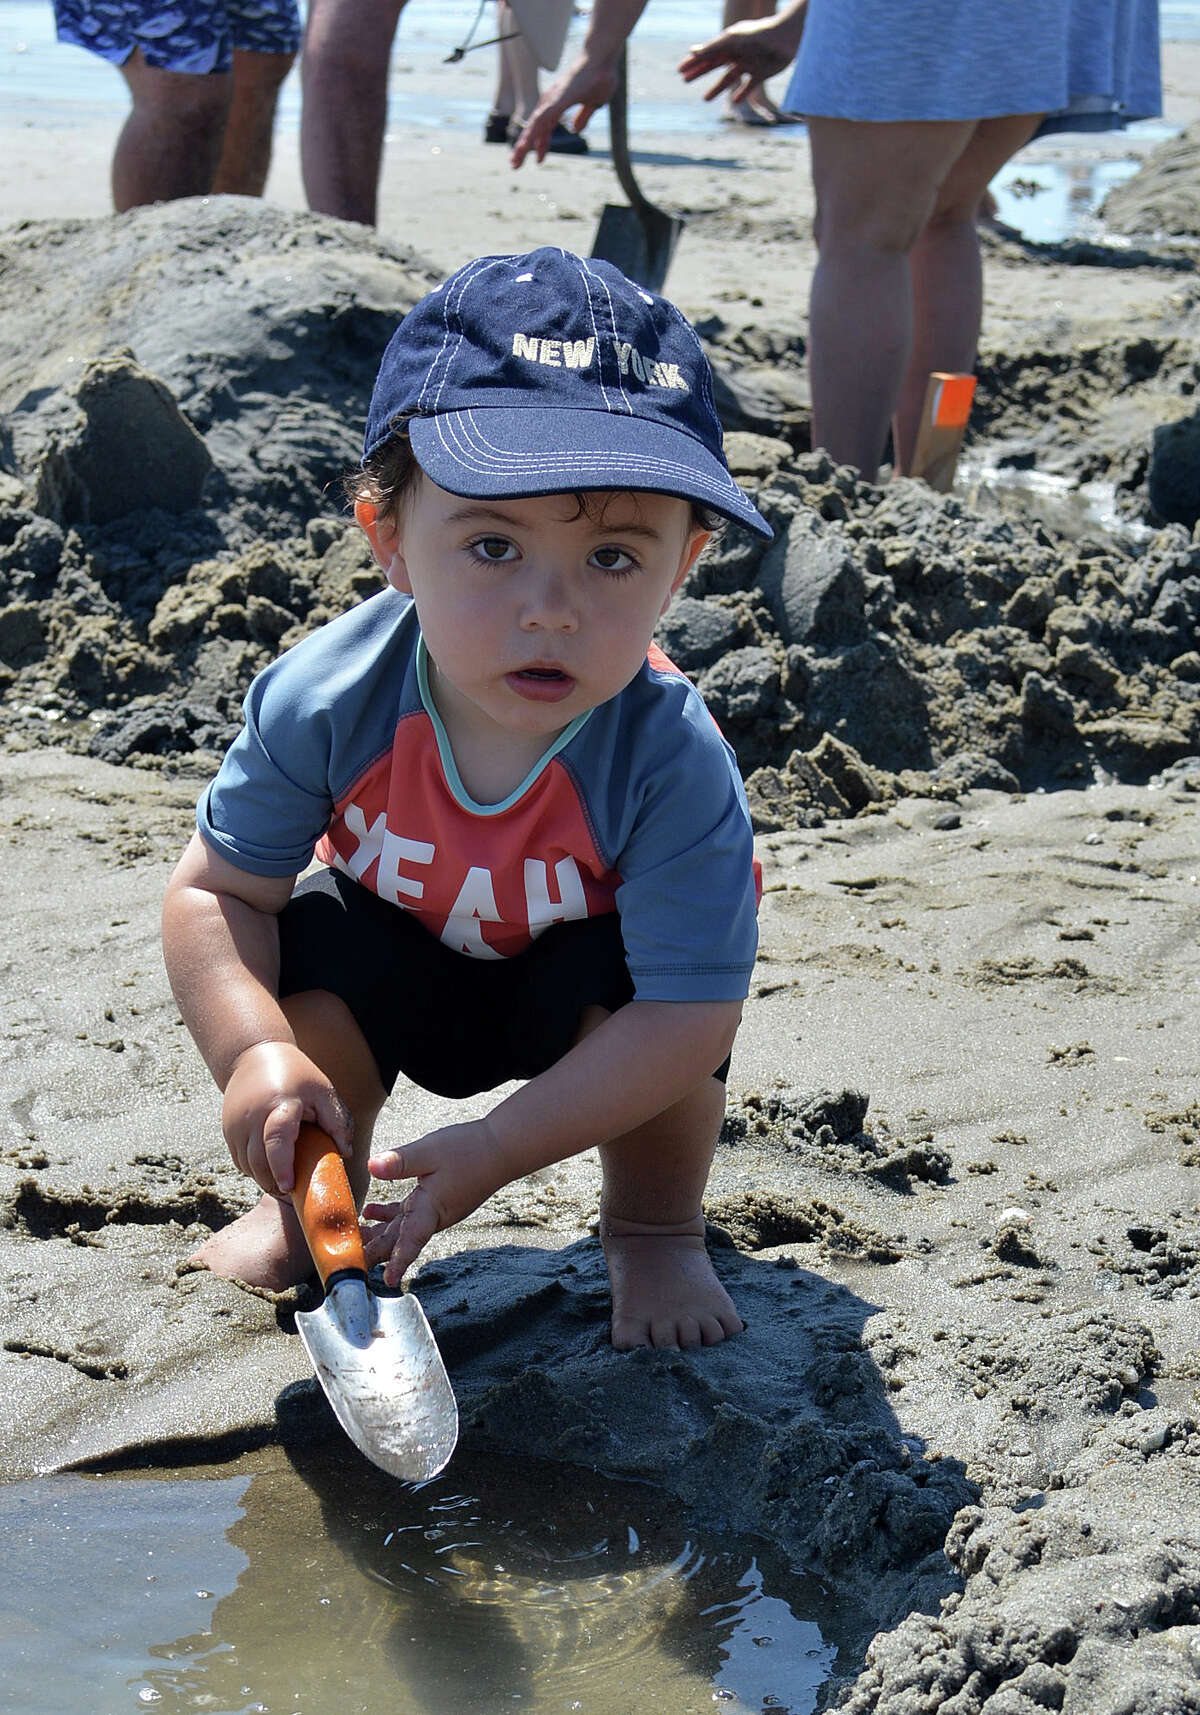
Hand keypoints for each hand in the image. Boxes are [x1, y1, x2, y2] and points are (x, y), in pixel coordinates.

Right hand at [221, 1041, 352, 1196]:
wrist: (254, 1055)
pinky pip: (239, 1160)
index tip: (288, 1186)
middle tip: (294, 1195)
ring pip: (246, 1165)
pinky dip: (253, 1170)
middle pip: (258, 1160)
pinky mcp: (228, 1130)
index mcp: (280, 1104)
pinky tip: (270, 1172)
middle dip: (274, 1182)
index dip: (282, 1166)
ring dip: (263, 1179)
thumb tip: (346, 1154)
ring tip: (284, 1186)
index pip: (276, 1140)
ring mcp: (236, 1124)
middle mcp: (252, 1116)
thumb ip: (337, 1121)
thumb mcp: (323, 1091)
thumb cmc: (297, 1075)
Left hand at [363, 1119, 508, 1284]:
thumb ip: (400, 1161)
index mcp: (431, 1208)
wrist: (500, 1148)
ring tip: (350, 1238)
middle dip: (372, 1251)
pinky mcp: (434, 1202)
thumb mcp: (431, 1150)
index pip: (411, 1239)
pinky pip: (407, 1217)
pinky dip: (387, 1217)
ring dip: (375, 1236)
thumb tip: (372, 1166)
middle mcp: (432, 1216)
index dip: (399, 1260)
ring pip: (399, 1230)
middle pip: (397, 1240)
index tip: (388, 1280)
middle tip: (346, 1259)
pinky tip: (371, 1211)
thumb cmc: (469, 1150)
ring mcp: (433, 1211)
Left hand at [509, 51, 619, 165]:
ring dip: (525, 142)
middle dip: (524, 147)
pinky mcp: (559, 97)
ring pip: (535, 124)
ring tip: (516, 158)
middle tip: (514, 165)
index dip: (540, 144)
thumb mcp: (593, 104)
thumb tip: (576, 129)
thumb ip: (583, 117)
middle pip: (534, 128)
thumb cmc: (599, 77)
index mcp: (558, 104)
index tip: (538, 159)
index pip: (544, 127)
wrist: (603, 58)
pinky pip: (544, 116)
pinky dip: (536, 130)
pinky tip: (529, 142)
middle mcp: (551, 101)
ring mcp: (554, 98)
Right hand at [678, 12, 805, 104]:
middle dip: (699, 72)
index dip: (693, 61)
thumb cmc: (758, 35)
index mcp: (729, 43)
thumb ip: (713, 47)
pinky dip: (742, 93)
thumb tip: (692, 51)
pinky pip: (749, 86)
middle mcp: (737, 53)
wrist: (785, 39)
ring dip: (716, 88)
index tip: (680, 70)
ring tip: (704, 99)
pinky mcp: (762, 73)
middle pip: (714, 64)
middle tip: (684, 80)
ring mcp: (749, 63)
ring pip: (728, 78)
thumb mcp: (733, 40)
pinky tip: (736, 101)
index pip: (707, 53)